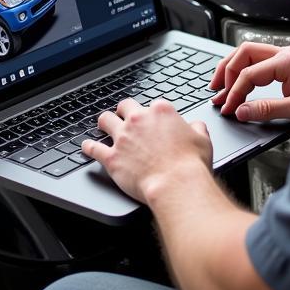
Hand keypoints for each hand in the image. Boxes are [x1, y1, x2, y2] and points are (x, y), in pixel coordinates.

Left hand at [83, 98, 212, 202]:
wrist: (176, 184)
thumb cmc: (191, 164)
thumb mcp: (203, 139)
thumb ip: (197, 128)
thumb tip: (195, 126)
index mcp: (161, 112)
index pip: (151, 105)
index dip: (151, 114)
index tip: (151, 121)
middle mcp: (139, 120)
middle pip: (124, 106)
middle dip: (123, 111)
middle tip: (123, 116)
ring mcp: (123, 137)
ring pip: (105, 120)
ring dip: (104, 122)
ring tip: (103, 125)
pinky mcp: (112, 157)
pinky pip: (93, 148)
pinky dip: (88, 147)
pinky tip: (86, 146)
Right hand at [209, 42, 289, 125]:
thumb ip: (267, 109)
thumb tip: (242, 111)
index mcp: (287, 61)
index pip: (249, 73)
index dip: (234, 92)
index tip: (228, 108)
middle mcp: (286, 53)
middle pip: (244, 53)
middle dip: (226, 71)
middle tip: (216, 91)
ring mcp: (288, 55)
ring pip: (250, 53)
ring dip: (234, 68)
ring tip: (221, 85)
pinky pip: (261, 60)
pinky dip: (246, 69)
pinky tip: (241, 80)